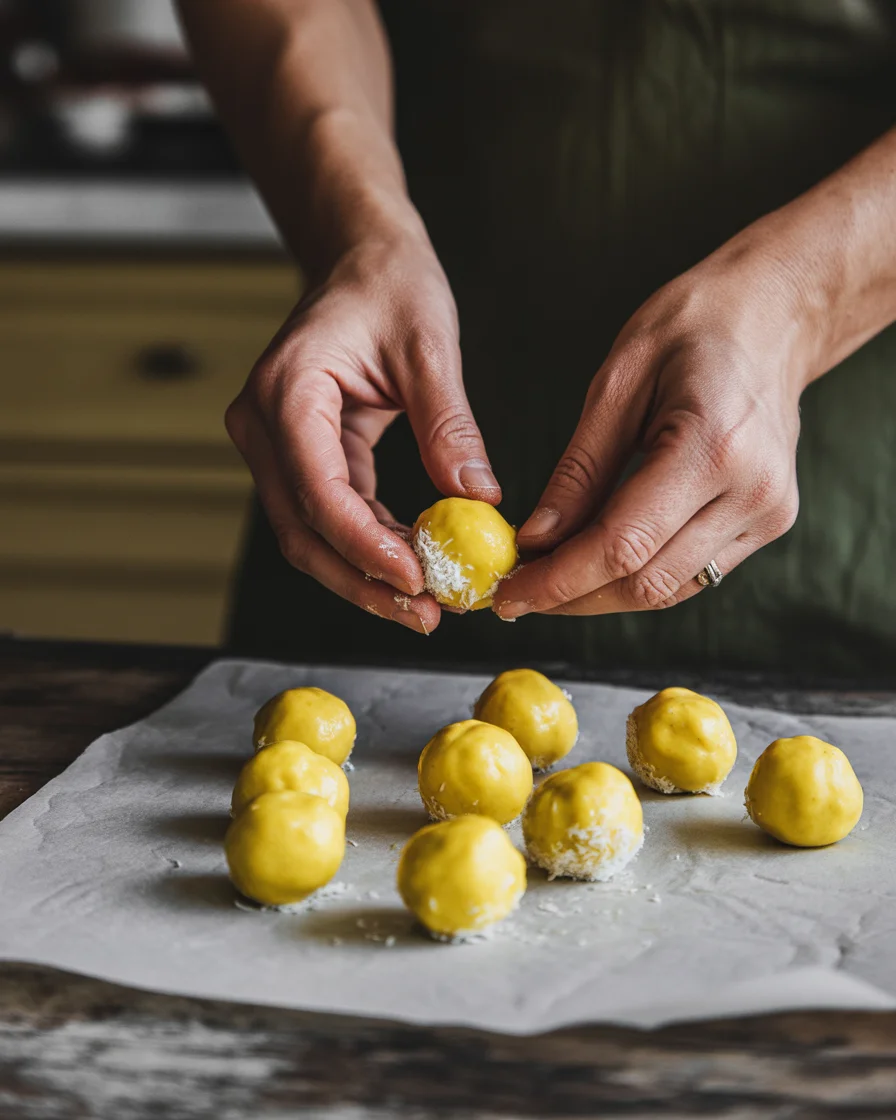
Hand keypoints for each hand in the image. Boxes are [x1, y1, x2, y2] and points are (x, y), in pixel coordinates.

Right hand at [225, 233, 500, 633]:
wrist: (360, 259)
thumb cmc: (389, 284)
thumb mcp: (429, 345)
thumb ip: (448, 423)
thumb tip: (476, 497)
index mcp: (287, 391)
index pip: (318, 491)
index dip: (366, 547)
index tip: (419, 580)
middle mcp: (264, 425)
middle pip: (304, 531)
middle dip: (365, 581)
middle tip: (426, 615)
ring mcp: (275, 444)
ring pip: (311, 535)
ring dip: (366, 574)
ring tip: (427, 604)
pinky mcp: (298, 456)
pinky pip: (329, 515)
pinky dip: (370, 545)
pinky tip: (415, 563)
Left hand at [493, 245, 809, 618]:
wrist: (775, 316)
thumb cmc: (693, 328)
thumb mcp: (617, 385)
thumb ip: (578, 471)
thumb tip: (536, 540)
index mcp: (713, 446)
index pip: (622, 545)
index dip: (558, 580)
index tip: (509, 593)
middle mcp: (752, 491)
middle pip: (646, 582)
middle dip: (572, 597)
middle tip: (516, 591)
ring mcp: (768, 513)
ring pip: (669, 590)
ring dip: (601, 595)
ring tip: (548, 578)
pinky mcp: (769, 522)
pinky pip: (692, 573)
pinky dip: (637, 576)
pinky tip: (595, 562)